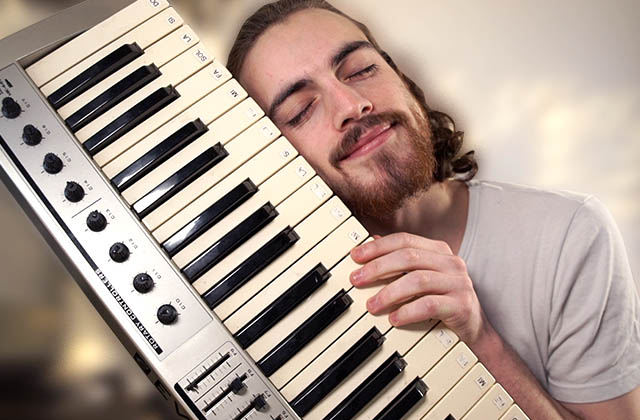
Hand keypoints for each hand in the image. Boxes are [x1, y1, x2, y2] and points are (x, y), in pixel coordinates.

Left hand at [349, 232, 486, 344]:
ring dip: (389, 292)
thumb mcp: (420, 279)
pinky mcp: (462, 304)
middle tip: (357, 280)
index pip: (404, 240)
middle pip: (408, 257)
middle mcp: (451, 262)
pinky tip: (394, 318)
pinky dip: (408, 311)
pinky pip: (429, 304)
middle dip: (378, 267)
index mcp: (439, 251)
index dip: (378, 246)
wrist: (474, 332)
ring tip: (372, 305)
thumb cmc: (443, 302)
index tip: (355, 255)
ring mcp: (459, 282)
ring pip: (417, 280)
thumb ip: (400, 262)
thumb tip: (371, 242)